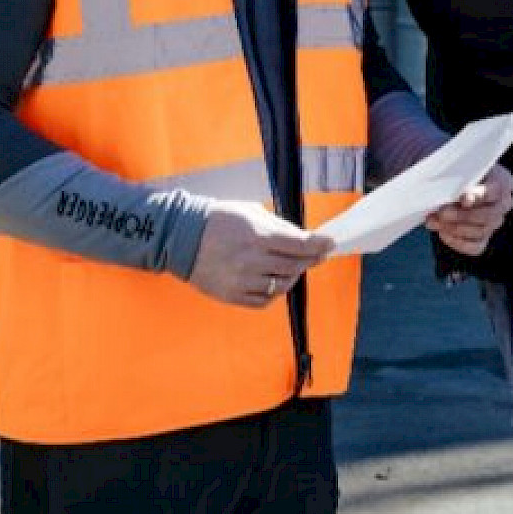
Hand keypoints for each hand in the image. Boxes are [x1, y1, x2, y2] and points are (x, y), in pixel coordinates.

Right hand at [186, 201, 331, 307]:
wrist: (182, 238)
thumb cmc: (219, 220)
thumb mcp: (250, 212)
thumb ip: (278, 226)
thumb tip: (302, 237)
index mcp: (257, 236)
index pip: (299, 244)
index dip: (319, 245)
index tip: (331, 244)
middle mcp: (251, 260)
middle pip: (294, 266)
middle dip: (310, 260)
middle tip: (316, 255)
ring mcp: (241, 280)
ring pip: (281, 285)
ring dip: (292, 276)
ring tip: (292, 267)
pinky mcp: (232, 295)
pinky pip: (263, 301)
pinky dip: (274, 292)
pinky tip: (274, 281)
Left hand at [427, 164, 512, 257]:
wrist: (453, 183)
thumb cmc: (457, 171)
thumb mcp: (460, 167)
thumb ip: (460, 178)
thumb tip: (462, 199)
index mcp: (503, 182)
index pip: (495, 191)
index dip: (479, 197)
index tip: (463, 199)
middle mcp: (504, 204)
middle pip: (488, 215)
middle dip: (462, 216)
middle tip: (442, 213)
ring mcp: (495, 223)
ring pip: (480, 232)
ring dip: (454, 228)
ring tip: (434, 221)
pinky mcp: (483, 239)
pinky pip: (474, 247)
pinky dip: (457, 242)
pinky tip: (443, 232)